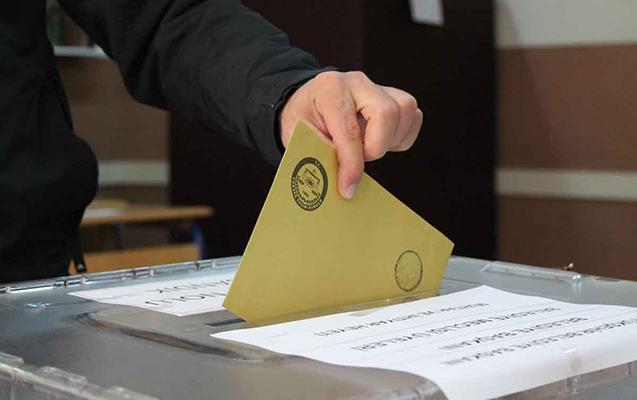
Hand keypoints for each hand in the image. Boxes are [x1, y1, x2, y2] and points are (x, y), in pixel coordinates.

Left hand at [279, 71, 421, 198]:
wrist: (307, 101)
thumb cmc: (303, 118)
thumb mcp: (299, 137)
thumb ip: (320, 157)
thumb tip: (344, 185)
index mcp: (330, 89)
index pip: (350, 130)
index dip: (352, 164)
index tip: (347, 188)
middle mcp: (357, 83)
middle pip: (387, 113)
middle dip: (376, 147)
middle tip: (359, 158)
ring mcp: (378, 87)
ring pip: (406, 111)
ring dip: (390, 140)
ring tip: (368, 148)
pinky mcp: (393, 96)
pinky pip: (413, 116)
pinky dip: (401, 136)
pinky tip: (381, 141)